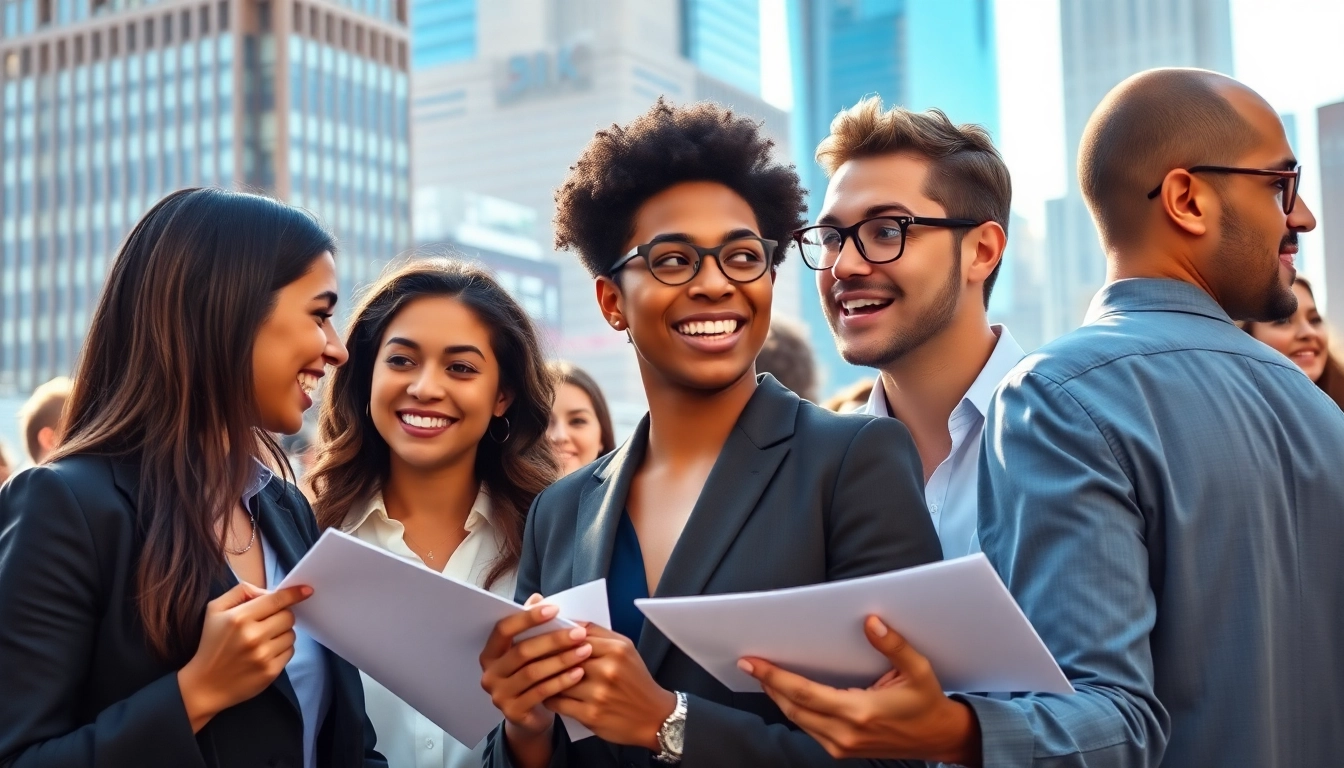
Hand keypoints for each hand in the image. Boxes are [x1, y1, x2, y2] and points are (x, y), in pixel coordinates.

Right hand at [177, 582, 311, 732]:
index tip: (307, 590)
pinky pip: (290, 651)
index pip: (276, 600)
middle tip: (269, 622)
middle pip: (288, 616)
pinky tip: (265, 652)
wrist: (204, 685)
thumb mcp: (215, 610)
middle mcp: (253, 636)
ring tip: (264, 639)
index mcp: (239, 618)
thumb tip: (269, 591)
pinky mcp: (271, 671)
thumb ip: (241, 592)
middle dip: (282, 615)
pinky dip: (282, 649)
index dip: (294, 593)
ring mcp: (263, 655)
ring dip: (282, 633)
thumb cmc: (211, 643)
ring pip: (291, 634)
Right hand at [479, 594, 591, 761]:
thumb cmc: (531, 674)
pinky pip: (541, 693)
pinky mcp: (513, 712)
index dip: (528, 618)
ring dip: (562, 660)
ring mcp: (499, 695)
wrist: (529, 716)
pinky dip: (562, 681)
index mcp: (490, 652)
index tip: (555, 609)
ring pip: (533, 672)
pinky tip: (579, 673)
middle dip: (554, 640)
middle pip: (522, 651)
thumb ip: (530, 625)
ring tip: (585, 651)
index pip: (503, 629)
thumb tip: (537, 597)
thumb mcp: (529, 650)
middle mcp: (489, 673)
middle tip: (579, 633)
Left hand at [545, 624, 675, 749]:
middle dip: (545, 655)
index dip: (556, 636)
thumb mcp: (626, 650)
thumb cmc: (636, 680)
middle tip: (529, 655)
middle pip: (565, 657)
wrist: (654, 717)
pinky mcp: (590, 714)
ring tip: (534, 674)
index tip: (541, 635)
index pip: (576, 636)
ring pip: (558, 680)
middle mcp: (608, 669)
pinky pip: (558, 702)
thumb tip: (569, 622)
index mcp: (616, 649)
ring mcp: (598, 693)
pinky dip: (549, 697)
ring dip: (544, 678)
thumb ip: (599, 634)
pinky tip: (546, 694)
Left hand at [739, 616, 981, 765]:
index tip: (751, 662)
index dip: (773, 677)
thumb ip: (894, 645)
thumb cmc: (927, 703)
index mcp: (859, 712)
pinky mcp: (841, 750)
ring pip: (797, 720)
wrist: (939, 738)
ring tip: (762, 673)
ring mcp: (841, 746)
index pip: (803, 693)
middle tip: (748, 662)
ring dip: (777, 697)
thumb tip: (871, 622)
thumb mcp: (918, 670)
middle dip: (768, 684)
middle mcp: (845, 733)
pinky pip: (809, 727)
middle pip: (792, 707)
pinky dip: (794, 708)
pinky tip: (785, 692)